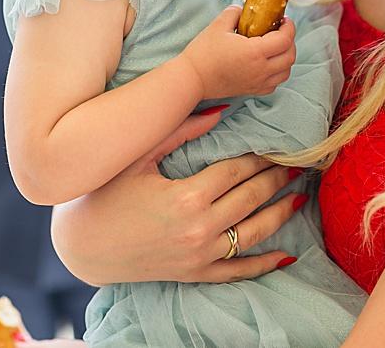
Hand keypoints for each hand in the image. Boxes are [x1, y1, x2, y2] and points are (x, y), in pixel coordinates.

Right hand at [52, 108, 303, 283]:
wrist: (85, 247)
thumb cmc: (107, 194)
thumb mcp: (140, 156)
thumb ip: (180, 131)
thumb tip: (219, 110)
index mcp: (187, 196)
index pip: (236, 171)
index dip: (258, 156)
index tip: (276, 144)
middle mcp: (199, 229)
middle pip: (250, 198)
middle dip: (275, 179)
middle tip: (298, 163)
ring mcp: (199, 256)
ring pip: (252, 234)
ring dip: (279, 214)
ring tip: (299, 197)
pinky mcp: (195, 275)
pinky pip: (238, 271)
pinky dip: (264, 263)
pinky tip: (285, 254)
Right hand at [179, 7, 296, 100]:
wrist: (192, 79)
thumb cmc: (203, 52)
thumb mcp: (218, 24)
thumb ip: (235, 12)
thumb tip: (244, 9)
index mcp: (255, 52)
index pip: (285, 40)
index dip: (289, 28)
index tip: (284, 19)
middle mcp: (261, 70)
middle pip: (290, 57)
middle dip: (290, 41)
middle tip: (281, 30)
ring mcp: (258, 83)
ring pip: (286, 72)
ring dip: (286, 58)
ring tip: (276, 46)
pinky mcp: (252, 91)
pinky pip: (275, 83)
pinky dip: (278, 72)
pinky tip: (267, 63)